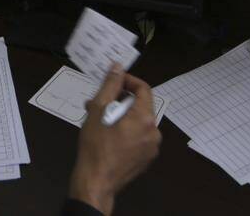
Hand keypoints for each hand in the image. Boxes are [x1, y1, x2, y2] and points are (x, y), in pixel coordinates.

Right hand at [68, 64, 160, 214]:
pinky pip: (138, 137)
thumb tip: (117, 67)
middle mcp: (154, 131)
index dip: (128, 81)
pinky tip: (107, 135)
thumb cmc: (96, 145)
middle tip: (99, 101)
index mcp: (145, 118)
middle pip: (141, 106)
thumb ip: (110, 86)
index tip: (113, 81)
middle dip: (120, 100)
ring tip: (98, 118)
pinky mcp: (146, 159)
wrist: (96, 183)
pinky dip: (126, 130)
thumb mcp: (98, 111)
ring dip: (121, 116)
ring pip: (138, 122)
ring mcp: (151, 148)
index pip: (143, 89)